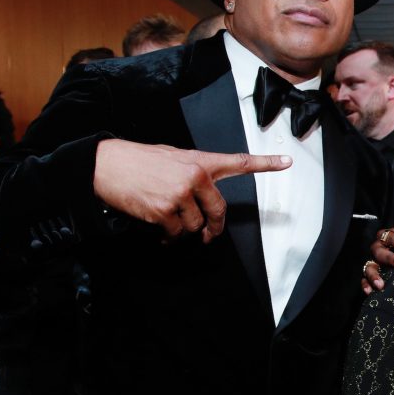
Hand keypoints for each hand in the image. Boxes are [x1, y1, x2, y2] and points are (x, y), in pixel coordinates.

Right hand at [93, 139, 291, 242]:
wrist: (106, 164)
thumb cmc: (140, 160)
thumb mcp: (173, 157)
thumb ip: (194, 172)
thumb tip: (204, 193)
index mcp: (200, 161)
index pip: (238, 162)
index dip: (265, 163)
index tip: (286, 161)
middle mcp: (195, 177)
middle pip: (218, 212)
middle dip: (214, 227)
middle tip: (210, 234)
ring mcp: (180, 195)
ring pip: (195, 226)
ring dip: (185, 230)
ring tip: (168, 220)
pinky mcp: (164, 211)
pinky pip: (175, 234)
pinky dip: (168, 236)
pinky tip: (159, 228)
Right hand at [361, 221, 393, 293]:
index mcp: (386, 236)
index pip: (392, 237)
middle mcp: (377, 249)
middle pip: (379, 252)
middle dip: (391, 258)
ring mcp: (373, 262)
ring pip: (369, 268)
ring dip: (374, 276)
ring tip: (381, 285)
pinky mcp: (370, 275)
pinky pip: (364, 280)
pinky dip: (366, 285)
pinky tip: (371, 291)